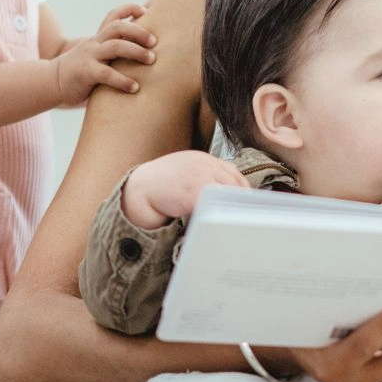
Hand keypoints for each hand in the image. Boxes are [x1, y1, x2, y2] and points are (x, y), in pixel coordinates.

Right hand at [53, 3, 156, 104]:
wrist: (52, 83)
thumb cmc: (84, 72)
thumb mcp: (99, 56)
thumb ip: (117, 53)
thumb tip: (147, 54)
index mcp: (100, 38)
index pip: (114, 16)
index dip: (130, 9)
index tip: (146, 10)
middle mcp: (96, 43)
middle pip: (118, 27)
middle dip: (139, 32)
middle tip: (155, 42)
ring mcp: (90, 56)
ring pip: (116, 46)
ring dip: (136, 52)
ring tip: (152, 60)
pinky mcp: (86, 72)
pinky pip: (107, 73)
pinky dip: (123, 80)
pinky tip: (135, 88)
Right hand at [122, 151, 249, 228]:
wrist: (137, 192)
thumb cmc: (160, 187)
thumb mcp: (186, 175)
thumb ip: (206, 178)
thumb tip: (229, 197)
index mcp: (202, 159)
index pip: (234, 173)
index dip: (242, 190)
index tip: (244, 204)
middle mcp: (204, 164)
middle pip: (235, 184)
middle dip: (238, 201)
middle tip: (241, 217)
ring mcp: (200, 176)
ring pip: (227, 195)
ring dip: (229, 209)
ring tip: (228, 222)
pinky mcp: (195, 192)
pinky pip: (215, 205)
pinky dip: (217, 215)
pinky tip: (215, 223)